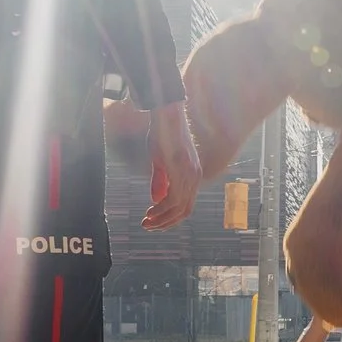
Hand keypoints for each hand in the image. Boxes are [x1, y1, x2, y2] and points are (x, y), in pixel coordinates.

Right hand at [144, 102, 199, 229]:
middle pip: (185, 211)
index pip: (186, 205)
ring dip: (162, 219)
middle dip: (166, 223)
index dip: (170, 217)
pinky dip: (162, 209)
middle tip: (149, 227)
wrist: (166, 115)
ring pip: (179, 208)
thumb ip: (161, 181)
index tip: (154, 221)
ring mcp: (189, 174)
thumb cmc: (162, 135)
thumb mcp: (160, 162)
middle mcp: (195, 177)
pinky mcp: (181, 171)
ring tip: (146, 222)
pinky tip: (150, 212)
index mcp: (192, 175)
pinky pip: (174, 199)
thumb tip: (157, 200)